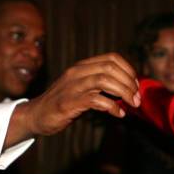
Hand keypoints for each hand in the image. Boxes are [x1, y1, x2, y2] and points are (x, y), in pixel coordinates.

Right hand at [6, 53, 139, 144]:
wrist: (36, 116)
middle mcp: (77, 72)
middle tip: (137, 98)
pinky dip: (111, 106)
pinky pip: (95, 100)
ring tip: (131, 104)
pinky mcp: (69, 102)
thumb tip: (127, 90)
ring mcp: (72, 86)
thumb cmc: (63, 104)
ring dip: (123, 92)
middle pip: (110, 67)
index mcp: (82, 67)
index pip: (111, 58)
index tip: (136, 85)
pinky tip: (118, 114)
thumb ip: (100, 86)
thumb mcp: (82, 88)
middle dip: (129, 82)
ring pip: (104, 80)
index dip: (128, 70)